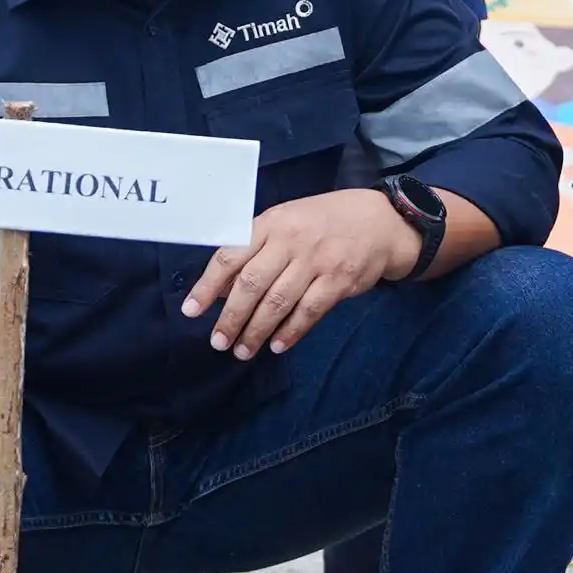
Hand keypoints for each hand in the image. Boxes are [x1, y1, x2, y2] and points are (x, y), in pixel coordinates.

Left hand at [183, 188, 420, 356]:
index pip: (231, 255)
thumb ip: (255, 250)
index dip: (208, 286)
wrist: (381, 222)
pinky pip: (308, 312)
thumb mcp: (286, 222)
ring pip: (277, 302)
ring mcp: (317, 261)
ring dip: (256, 331)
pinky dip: (290, 332)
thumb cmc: (323, 222)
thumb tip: (221, 289)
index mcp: (271, 223)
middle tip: (218, 342)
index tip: (191, 311)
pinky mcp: (339, 281)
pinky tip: (276, 345)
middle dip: (231, 318)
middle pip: (251, 284)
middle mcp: (291, 240)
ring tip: (243, 351)